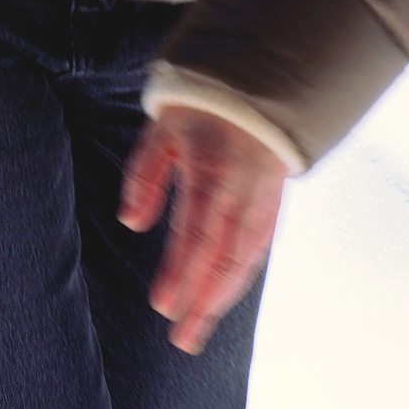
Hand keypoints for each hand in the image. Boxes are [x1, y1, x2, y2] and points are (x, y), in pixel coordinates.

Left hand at [118, 104, 286, 355]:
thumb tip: (132, 222)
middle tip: (182, 338)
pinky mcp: (276, 191)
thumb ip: (145, 175)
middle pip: (223, 256)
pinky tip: (228, 289)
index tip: (163, 306)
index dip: (180, 273)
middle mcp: (242, 188)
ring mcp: (264, 192)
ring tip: (201, 323)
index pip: (195, 234)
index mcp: (211, 170)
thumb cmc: (197, 100)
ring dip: (225, 292)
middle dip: (203, 300)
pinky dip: (246, 268)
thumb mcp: (160, 126)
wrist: (256, 70)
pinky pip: (264, 238)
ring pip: (247, 253)